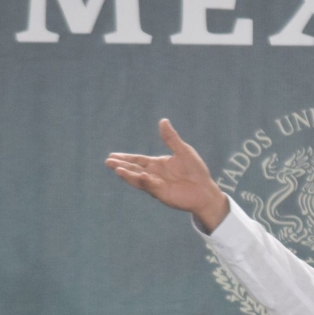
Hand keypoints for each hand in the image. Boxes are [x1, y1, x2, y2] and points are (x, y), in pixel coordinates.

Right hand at [105, 119, 229, 231]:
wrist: (205, 190)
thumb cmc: (195, 171)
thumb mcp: (183, 151)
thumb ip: (171, 138)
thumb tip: (163, 121)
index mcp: (157, 165)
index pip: (137, 160)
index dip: (125, 158)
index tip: (112, 155)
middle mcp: (154, 175)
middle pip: (134, 169)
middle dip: (121, 165)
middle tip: (108, 161)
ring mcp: (156, 185)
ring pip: (138, 179)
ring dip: (128, 174)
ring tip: (116, 169)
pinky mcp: (162, 193)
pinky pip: (151, 186)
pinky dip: (145, 181)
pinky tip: (140, 175)